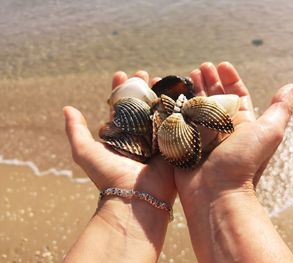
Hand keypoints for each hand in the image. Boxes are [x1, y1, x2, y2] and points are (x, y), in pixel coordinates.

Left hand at [63, 71, 175, 261]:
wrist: (136, 199)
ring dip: (159, 94)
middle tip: (143, 74)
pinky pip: (176, 122)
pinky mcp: (174, 144)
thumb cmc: (109, 176)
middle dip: (142, 88)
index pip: (119, 107)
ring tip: (161, 78)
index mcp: (121, 136)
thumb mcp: (85, 151)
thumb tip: (67, 108)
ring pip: (158, 111)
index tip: (120, 74)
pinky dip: (176, 107)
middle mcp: (139, 136)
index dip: (119, 90)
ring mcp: (158, 140)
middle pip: (141, 106)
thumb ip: (76, 130)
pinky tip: (178, 92)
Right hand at [176, 61, 292, 203]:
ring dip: (195, 89)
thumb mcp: (269, 133)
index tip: (222, 65)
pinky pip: (182, 119)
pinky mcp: (186, 142)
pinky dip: (180, 106)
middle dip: (210, 80)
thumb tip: (291, 87)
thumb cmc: (243, 163)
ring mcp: (202, 135)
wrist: (216, 192)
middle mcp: (222, 129)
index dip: (231, 79)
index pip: (237, 95)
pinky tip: (176, 94)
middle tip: (202, 66)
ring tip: (190, 74)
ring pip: (198, 106)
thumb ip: (279, 109)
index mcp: (241, 124)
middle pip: (216, 98)